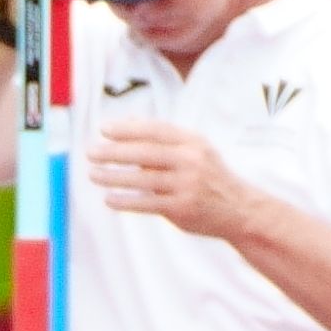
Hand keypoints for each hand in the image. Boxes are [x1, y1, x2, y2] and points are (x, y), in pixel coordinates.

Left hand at [87, 119, 262, 241]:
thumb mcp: (195, 150)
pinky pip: (147, 203)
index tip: (104, 129)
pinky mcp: (182, 208)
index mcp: (193, 142)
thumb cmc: (209, 176)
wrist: (240, 210)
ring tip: (93, 174)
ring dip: (114, 177)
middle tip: (91, 152)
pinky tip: (109, 198)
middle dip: (115, 152)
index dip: (128, 129)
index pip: (156, 130)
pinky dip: (126, 201)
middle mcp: (192, 160)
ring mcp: (187, 185)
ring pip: (143, 179)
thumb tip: (126, 121)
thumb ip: (162, 138)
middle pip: (146, 153)